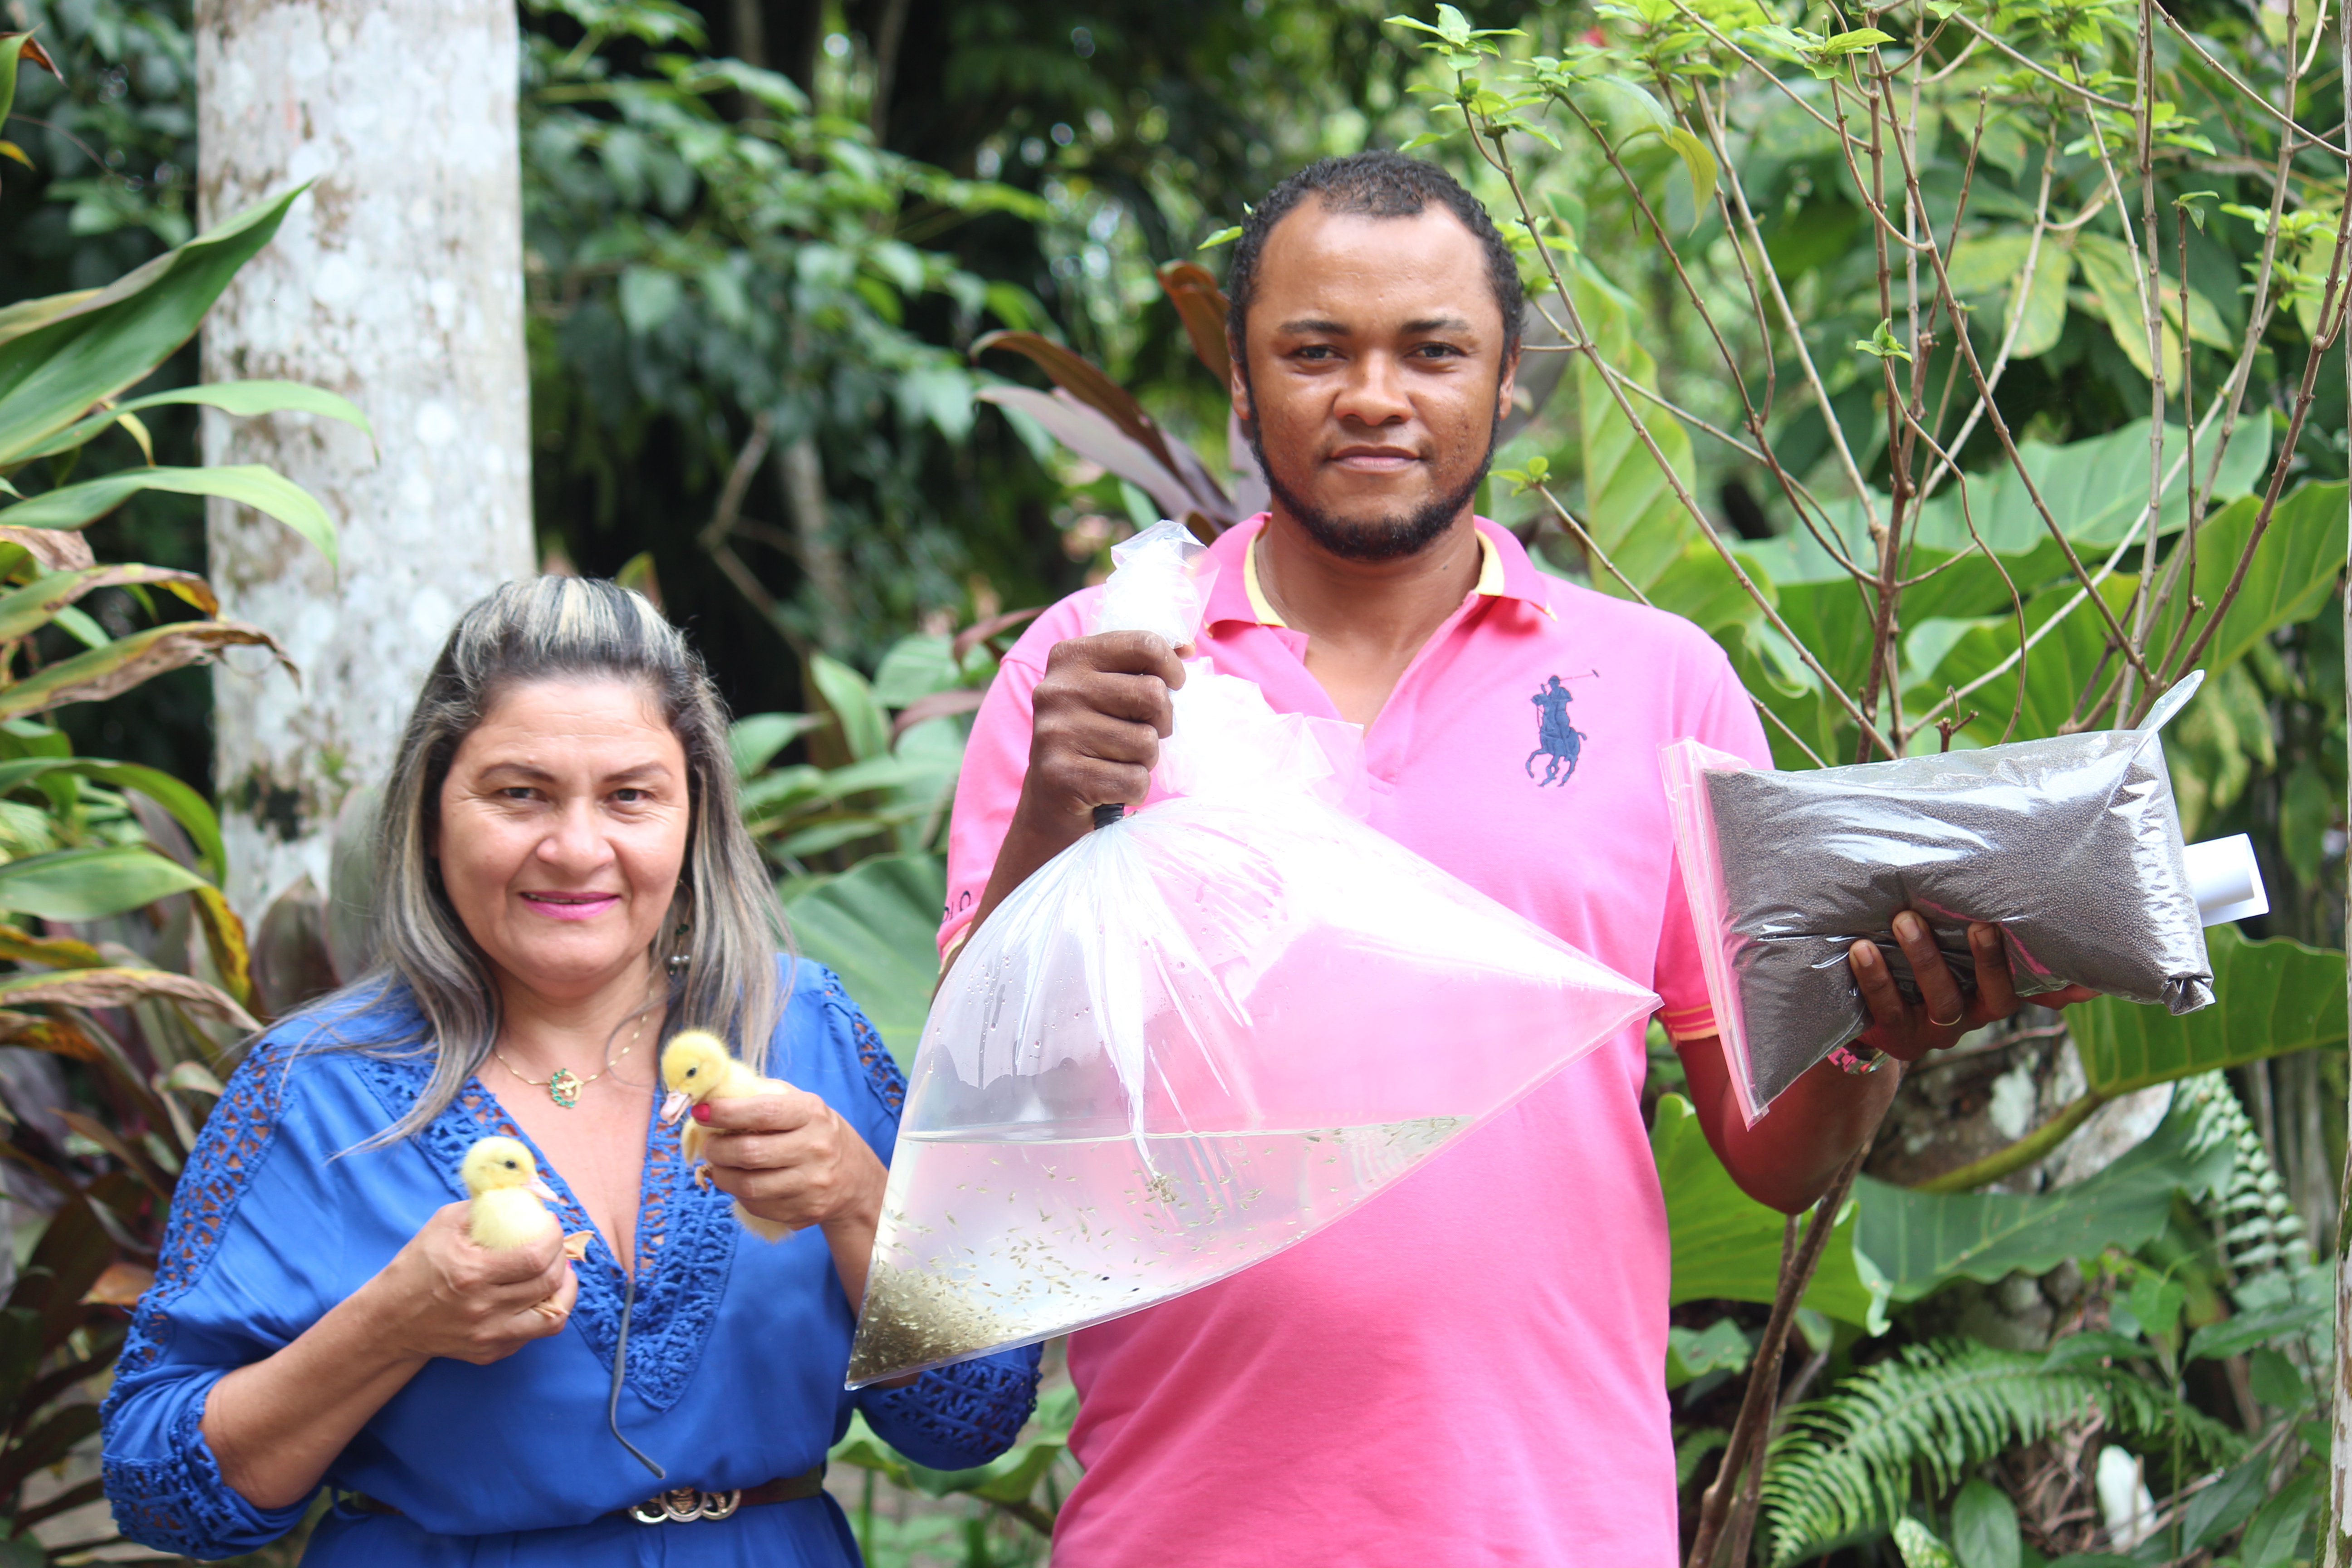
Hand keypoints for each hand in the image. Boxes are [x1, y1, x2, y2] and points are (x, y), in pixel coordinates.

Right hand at [363, 1203, 576, 1365]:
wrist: (390, 1321)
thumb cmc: (417, 1266)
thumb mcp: (443, 1224)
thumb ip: (484, 1205)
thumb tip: (524, 1190)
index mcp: (471, 1273)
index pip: (535, 1257)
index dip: (554, 1237)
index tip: (551, 1224)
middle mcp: (483, 1309)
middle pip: (548, 1283)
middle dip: (562, 1257)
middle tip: (556, 1244)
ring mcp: (488, 1336)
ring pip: (553, 1316)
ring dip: (565, 1289)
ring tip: (560, 1271)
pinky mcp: (490, 1353)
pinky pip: (535, 1333)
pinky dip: (546, 1311)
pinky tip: (539, 1294)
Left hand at [696, 1089, 886, 1234]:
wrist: (856, 1178)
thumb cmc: (815, 1132)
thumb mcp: (799, 1104)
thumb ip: (762, 1096)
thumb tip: (713, 1094)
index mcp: (812, 1113)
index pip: (764, 1111)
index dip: (726, 1112)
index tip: (701, 1112)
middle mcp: (816, 1148)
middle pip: (751, 1153)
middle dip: (717, 1149)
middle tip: (709, 1146)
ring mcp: (812, 1184)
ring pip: (749, 1186)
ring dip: (722, 1176)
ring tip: (718, 1166)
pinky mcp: (805, 1211)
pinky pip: (757, 1206)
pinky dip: (739, 1195)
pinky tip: (741, 1183)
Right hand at [1017, 631, 1188, 831]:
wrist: (1050, 802)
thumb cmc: (1091, 738)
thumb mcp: (1106, 689)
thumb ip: (1140, 665)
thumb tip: (1187, 647)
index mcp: (1070, 657)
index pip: (1144, 644)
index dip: (1172, 668)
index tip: (1174, 685)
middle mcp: (1057, 690)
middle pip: (1153, 694)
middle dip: (1162, 721)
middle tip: (1143, 733)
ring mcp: (1056, 732)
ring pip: (1146, 742)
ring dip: (1145, 759)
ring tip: (1119, 761)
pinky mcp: (1063, 775)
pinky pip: (1134, 780)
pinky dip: (1133, 789)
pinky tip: (1110, 787)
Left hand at [1850, 912, 2097, 1062]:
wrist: (1874, 1018)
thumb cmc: (1928, 973)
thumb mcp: (1967, 968)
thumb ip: (2009, 962)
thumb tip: (2087, 976)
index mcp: (1992, 998)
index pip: (2019, 988)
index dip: (2022, 970)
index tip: (2011, 932)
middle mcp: (1969, 1018)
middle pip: (1989, 997)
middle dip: (1985, 961)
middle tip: (1977, 923)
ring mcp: (1933, 1031)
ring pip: (1939, 1000)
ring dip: (1924, 959)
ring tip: (1903, 919)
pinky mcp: (1895, 1036)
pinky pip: (1887, 1010)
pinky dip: (1874, 977)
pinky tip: (1861, 949)